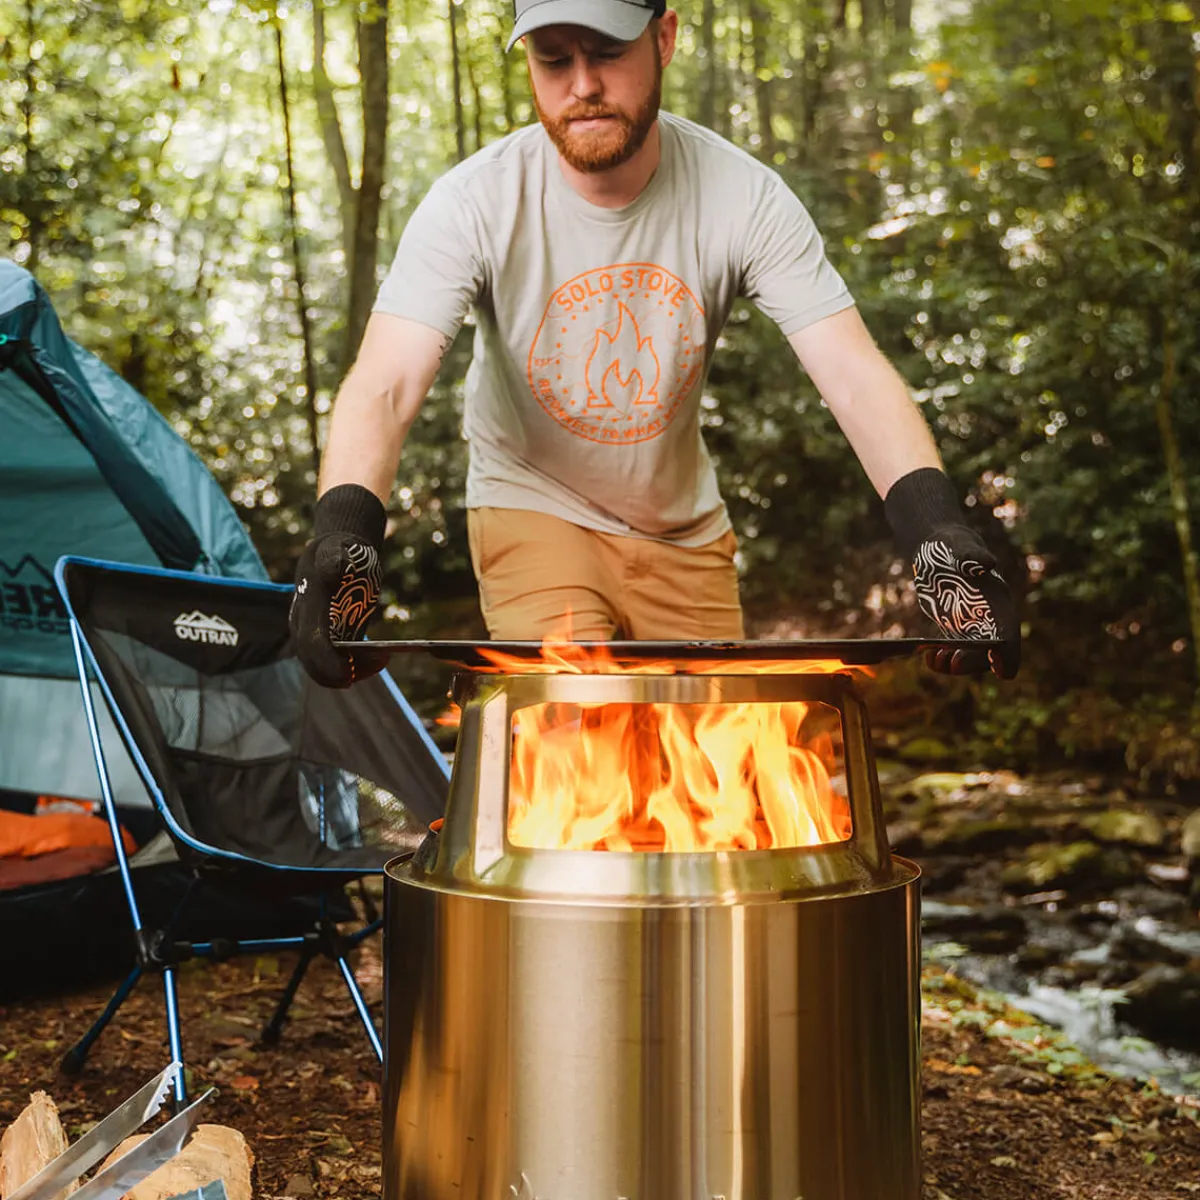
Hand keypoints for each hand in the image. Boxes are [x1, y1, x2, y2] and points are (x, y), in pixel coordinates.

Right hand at [290, 485, 386, 687]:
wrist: (336, 552)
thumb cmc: (339, 551)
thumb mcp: (337, 550)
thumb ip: (335, 560)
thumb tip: (336, 570)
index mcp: (307, 609)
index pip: (311, 644)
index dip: (327, 662)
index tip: (348, 673)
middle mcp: (305, 627)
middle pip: (314, 664)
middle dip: (340, 674)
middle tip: (376, 665)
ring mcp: (314, 635)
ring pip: (325, 668)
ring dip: (353, 672)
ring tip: (382, 660)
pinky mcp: (328, 639)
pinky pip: (336, 663)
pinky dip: (356, 668)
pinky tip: (379, 659)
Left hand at [884, 468, 1019, 678]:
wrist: (936, 549)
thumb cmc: (951, 546)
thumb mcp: (959, 549)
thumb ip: (972, 557)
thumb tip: (988, 564)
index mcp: (998, 600)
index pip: (1009, 632)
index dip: (1009, 653)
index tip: (1002, 671)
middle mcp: (990, 617)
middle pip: (991, 651)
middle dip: (975, 662)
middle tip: (953, 663)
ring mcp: (974, 625)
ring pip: (973, 656)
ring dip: (958, 665)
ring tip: (935, 660)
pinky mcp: (956, 628)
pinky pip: (956, 652)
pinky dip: (944, 659)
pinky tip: (929, 657)